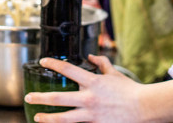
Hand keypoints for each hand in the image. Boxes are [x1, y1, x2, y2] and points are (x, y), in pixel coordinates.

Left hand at [24, 55, 143, 121]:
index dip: (54, 64)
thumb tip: (91, 56)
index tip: (43, 61)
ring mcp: (91, 114)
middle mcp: (89, 98)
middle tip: (29, 96)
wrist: (143, 108)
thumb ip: (102, 63)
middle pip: (59, 98)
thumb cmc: (129, 90)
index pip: (69, 70)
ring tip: (36, 117)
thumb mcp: (114, 73)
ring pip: (64, 118)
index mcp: (93, 82)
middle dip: (41, 97)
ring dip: (48, 118)